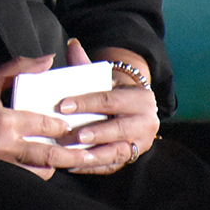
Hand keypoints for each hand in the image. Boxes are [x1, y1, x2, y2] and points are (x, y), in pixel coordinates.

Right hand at [0, 54, 92, 178]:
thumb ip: (18, 69)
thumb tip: (48, 60)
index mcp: (2, 121)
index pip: (44, 125)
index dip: (63, 125)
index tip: (77, 122)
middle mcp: (3, 145)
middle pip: (49, 155)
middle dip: (74, 155)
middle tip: (93, 153)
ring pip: (39, 171)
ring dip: (57, 165)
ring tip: (75, 159)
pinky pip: (25, 175)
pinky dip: (40, 170)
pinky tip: (50, 164)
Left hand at [58, 39, 159, 174]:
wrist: (133, 109)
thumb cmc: (111, 92)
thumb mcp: (102, 78)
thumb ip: (85, 63)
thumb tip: (71, 43)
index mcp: (140, 98)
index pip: (109, 99)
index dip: (86, 102)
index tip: (62, 105)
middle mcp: (147, 122)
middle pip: (118, 128)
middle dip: (95, 132)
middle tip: (72, 135)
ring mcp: (141, 143)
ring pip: (118, 151)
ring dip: (94, 155)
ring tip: (72, 155)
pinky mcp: (132, 158)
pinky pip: (112, 166)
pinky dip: (93, 167)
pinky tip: (73, 165)